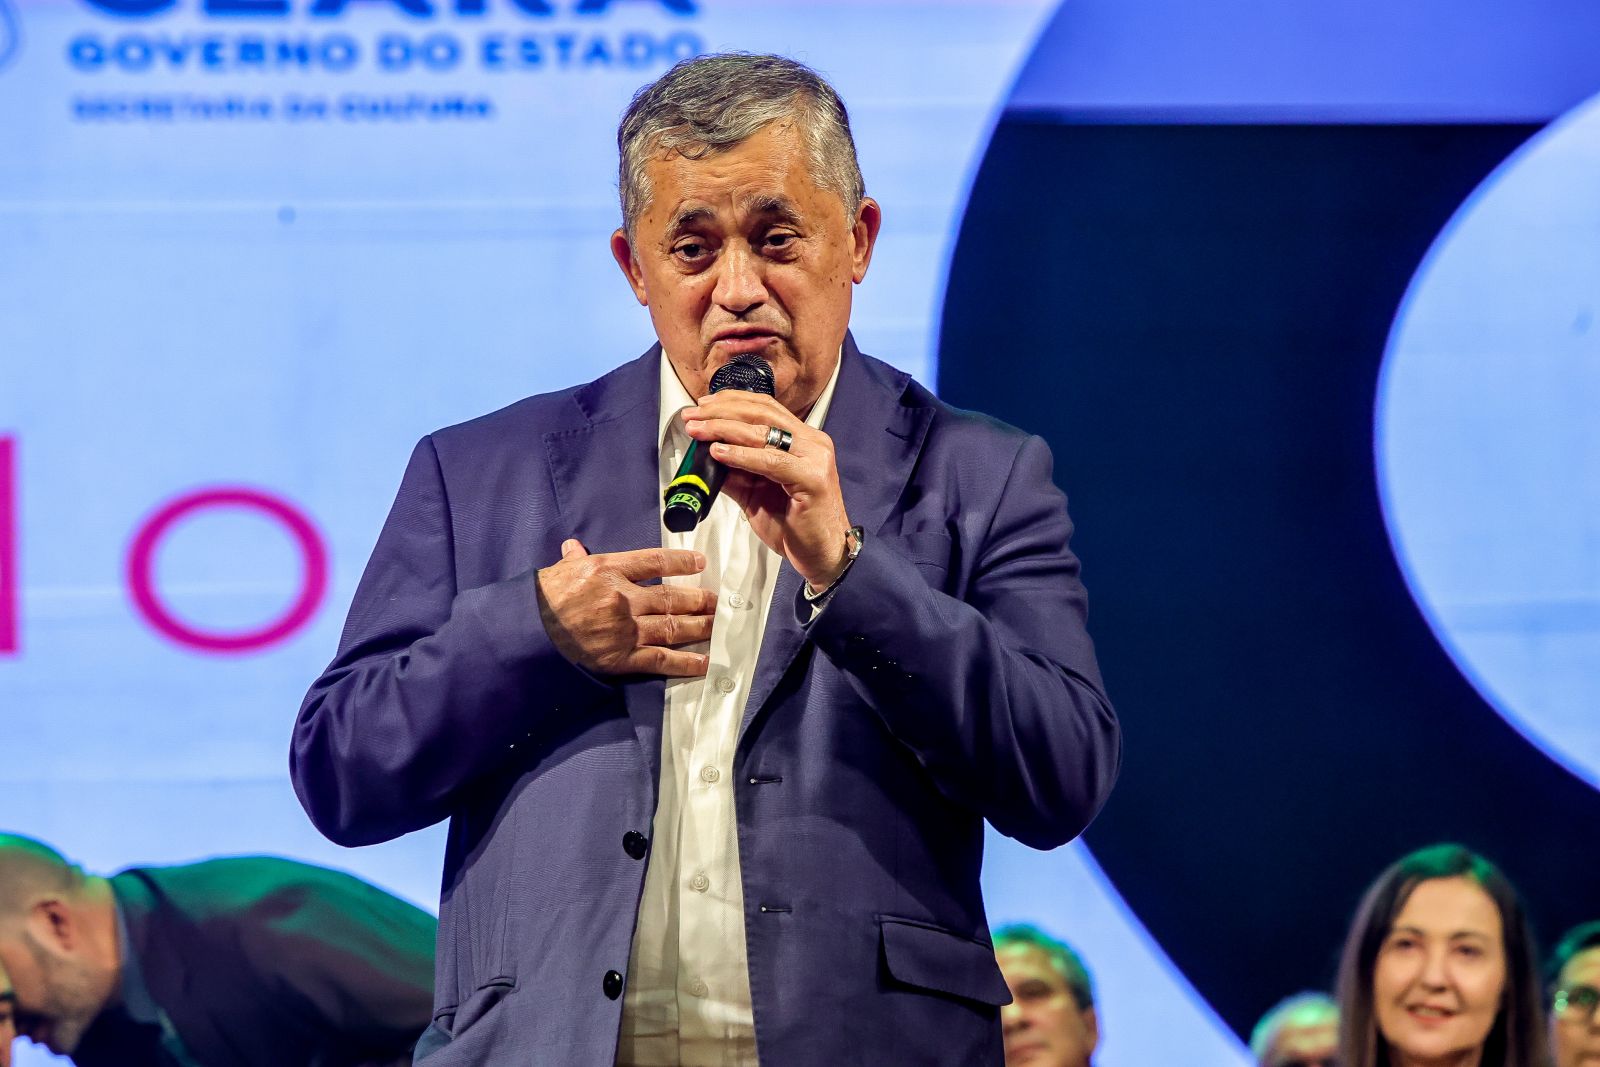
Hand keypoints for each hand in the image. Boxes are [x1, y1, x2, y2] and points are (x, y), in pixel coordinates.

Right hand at [536, 540, 714, 676]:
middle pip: (670, 597)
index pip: (654, 561)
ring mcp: (624, 629)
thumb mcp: (559, 572)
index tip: (700, 562)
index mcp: (607, 571)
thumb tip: (575, 546)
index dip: (681, 562)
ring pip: (671, 626)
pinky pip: (659, 659)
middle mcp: (622, 598)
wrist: (526, 632)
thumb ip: (575, 560)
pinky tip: (702, 662)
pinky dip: (683, 662)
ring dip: (698, 626)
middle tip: (717, 600)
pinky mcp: (621, 657)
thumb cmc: (540, 600)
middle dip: (698, 599)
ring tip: (716, 624)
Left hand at [683, 391, 850, 588]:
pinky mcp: (813, 478)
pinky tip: (719, 452)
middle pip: (762, 413)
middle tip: (692, 416)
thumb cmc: (795, 528)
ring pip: (764, 432)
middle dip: (721, 411)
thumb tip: (705, 457)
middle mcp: (812, 443)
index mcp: (802, 441)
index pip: (764, 408)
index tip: (701, 406)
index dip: (730, 402)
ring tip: (698, 431)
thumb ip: (735, 473)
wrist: (823, 557)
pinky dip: (741, 455)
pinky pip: (771, 461)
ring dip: (724, 428)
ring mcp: (815, 458)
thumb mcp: (755, 494)